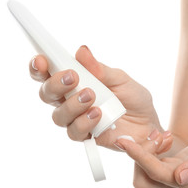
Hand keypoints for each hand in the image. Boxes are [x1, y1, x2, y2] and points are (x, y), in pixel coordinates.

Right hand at [29, 45, 171, 150]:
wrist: (148, 123)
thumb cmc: (133, 99)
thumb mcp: (120, 79)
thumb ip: (100, 69)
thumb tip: (82, 52)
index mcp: (75, 83)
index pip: (48, 74)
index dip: (39, 67)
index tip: (42, 60)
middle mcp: (70, 101)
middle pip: (47, 94)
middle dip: (55, 85)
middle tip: (72, 77)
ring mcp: (77, 119)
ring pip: (58, 116)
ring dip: (71, 105)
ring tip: (91, 97)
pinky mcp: (86, 135)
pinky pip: (75, 132)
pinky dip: (84, 122)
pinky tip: (98, 115)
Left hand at [116, 122, 187, 187]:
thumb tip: (179, 177)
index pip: (157, 173)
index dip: (139, 157)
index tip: (124, 141)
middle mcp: (181, 186)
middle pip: (144, 179)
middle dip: (140, 156)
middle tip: (154, 134)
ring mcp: (176, 178)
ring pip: (145, 172)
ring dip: (145, 152)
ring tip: (161, 134)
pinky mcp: (173, 169)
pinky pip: (152, 164)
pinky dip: (150, 150)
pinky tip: (162, 137)